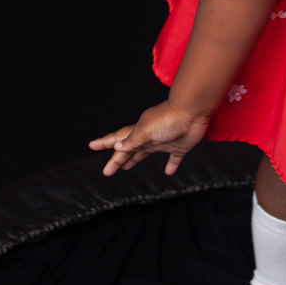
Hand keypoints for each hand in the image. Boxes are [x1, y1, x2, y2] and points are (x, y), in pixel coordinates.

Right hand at [89, 101, 209, 176]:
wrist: (193, 112)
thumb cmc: (169, 119)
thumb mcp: (147, 130)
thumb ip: (133, 140)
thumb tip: (118, 147)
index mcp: (139, 131)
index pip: (119, 138)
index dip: (105, 142)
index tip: (92, 145)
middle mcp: (149, 136)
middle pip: (130, 150)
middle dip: (117, 159)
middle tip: (107, 171)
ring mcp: (164, 141)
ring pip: (146, 153)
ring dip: (135, 160)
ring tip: (126, 168)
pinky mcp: (179, 147)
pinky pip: (174, 159)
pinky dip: (171, 166)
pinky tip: (169, 172)